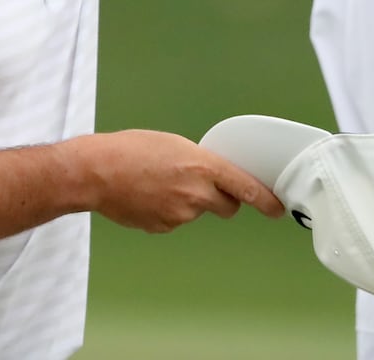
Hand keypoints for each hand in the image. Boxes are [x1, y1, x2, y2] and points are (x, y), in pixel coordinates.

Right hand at [71, 130, 284, 233]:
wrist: (96, 172)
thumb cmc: (130, 150)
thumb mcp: (174, 145)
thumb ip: (198, 162)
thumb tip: (207, 176)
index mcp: (202, 166)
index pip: (245, 188)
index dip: (265, 200)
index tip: (277, 208)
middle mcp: (196, 193)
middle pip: (227, 206)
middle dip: (222, 199)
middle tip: (201, 185)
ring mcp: (180, 214)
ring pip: (197, 211)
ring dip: (188, 202)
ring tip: (159, 184)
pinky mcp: (163, 227)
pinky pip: (175, 220)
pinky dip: (168, 211)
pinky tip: (148, 197)